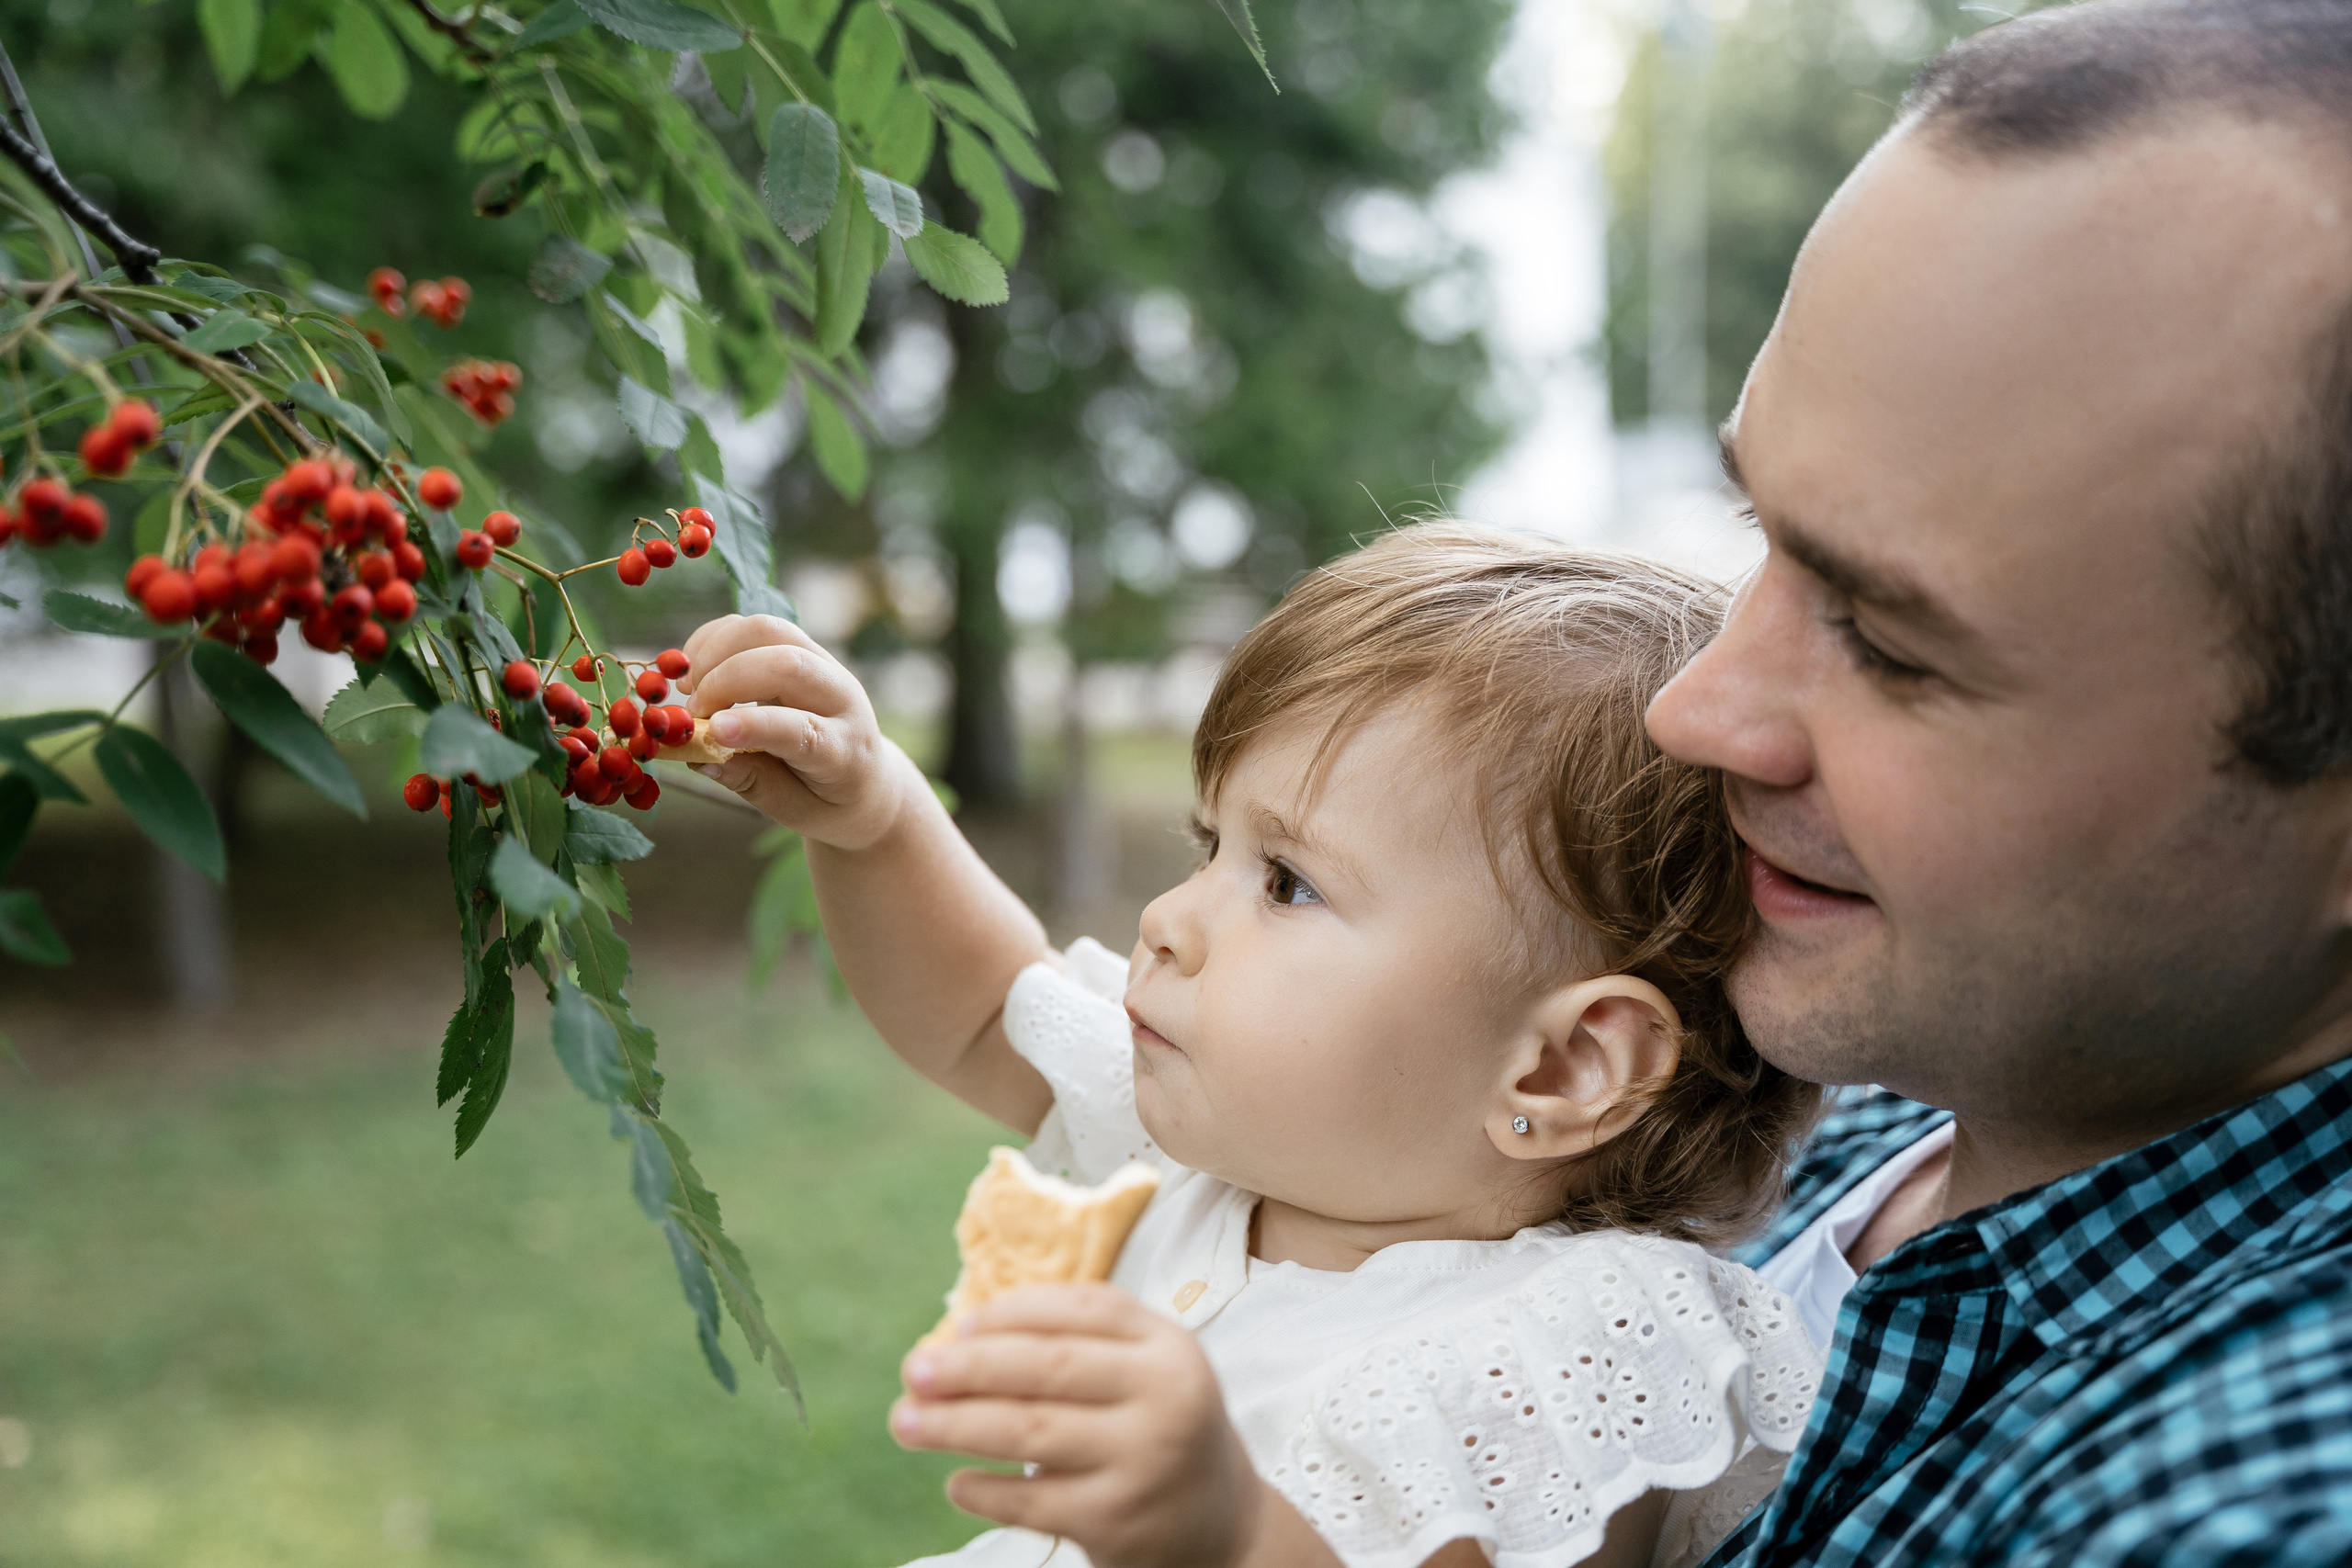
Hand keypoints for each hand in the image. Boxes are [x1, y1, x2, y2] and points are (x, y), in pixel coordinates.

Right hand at [675, 613, 920, 849]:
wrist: (865, 776)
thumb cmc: (825, 799)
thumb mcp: (792, 808)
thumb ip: (749, 781)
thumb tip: (697, 756)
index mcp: (845, 749)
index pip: (803, 729)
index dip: (755, 725)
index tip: (711, 730)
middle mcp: (842, 697)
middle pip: (786, 663)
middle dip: (726, 681)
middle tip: (693, 714)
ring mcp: (825, 665)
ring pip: (769, 631)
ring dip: (716, 652)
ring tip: (690, 691)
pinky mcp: (803, 647)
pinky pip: (757, 626)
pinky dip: (716, 638)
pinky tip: (697, 672)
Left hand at [892, 1284, 1292, 1567]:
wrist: (1222, 1530)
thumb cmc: (1161, 1430)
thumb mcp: (1149, 1371)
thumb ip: (1082, 1340)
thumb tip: (963, 1334)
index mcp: (1169, 1346)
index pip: (1083, 1309)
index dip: (1013, 1313)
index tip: (959, 1326)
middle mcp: (1163, 1397)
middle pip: (1046, 1367)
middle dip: (968, 1367)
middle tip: (913, 1369)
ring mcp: (1140, 1461)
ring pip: (1027, 1431)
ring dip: (954, 1425)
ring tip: (905, 1421)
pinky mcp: (1115, 1520)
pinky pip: (1028, 1501)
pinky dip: (981, 1491)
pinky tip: (955, 1483)